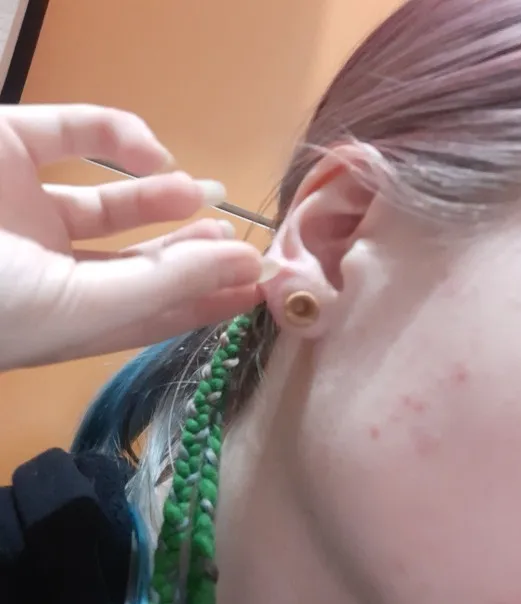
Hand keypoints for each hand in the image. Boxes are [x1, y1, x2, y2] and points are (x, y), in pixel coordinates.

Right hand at [0, 104, 264, 370]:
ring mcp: (32, 208)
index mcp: (68, 319)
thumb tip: (249, 264)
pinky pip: (74, 132)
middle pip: (136, 263)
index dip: (208, 299)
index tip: (260, 284)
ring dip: (163, 198)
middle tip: (240, 239)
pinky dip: (119, 135)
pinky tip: (152, 154)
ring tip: (208, 194)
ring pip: (110, 204)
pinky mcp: (11, 146)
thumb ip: (168, 282)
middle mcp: (52, 268)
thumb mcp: (82, 306)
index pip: (153, 313)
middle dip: (191, 252)